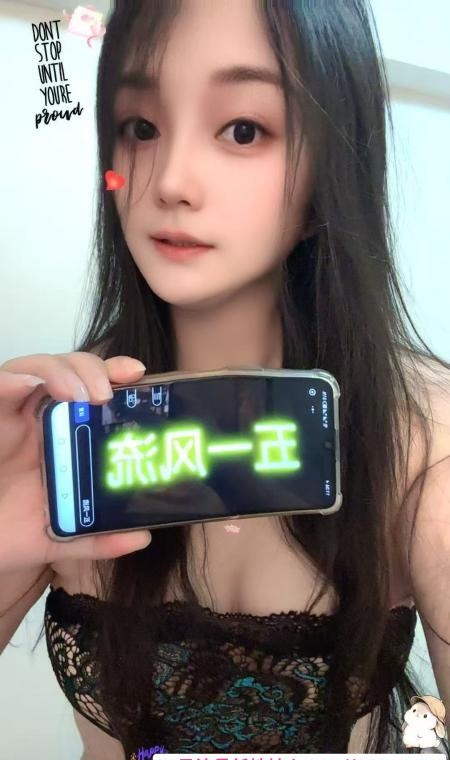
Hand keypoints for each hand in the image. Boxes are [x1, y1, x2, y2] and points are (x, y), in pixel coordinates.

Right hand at [0, 352, 151, 574]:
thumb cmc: (13, 530)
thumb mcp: (61, 536)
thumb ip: (100, 538)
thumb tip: (142, 538)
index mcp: (66, 437)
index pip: (93, 390)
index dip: (115, 374)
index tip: (136, 373)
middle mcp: (41, 419)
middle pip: (69, 370)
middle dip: (92, 368)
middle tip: (107, 392)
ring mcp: (13, 415)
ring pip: (36, 368)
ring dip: (59, 371)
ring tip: (78, 394)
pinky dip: (13, 380)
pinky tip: (28, 384)